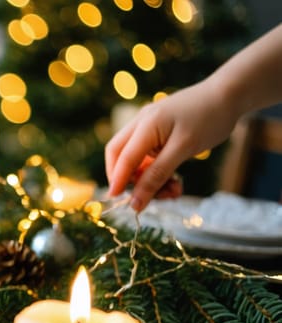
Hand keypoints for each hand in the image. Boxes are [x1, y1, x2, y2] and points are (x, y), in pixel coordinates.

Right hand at [104, 80, 237, 210]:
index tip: (121, 204)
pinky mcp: (158, 130)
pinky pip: (148, 156)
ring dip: (148, 179)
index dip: (118, 181)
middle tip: (150, 197)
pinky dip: (157, 171)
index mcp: (145, 125)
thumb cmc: (209, 119)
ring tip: (173, 191)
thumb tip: (135, 203)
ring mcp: (148, 126)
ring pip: (135, 159)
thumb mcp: (184, 149)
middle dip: (130, 180)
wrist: (229, 94)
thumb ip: (157, 176)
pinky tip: (174, 181)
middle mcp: (141, 123)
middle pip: (119, 156)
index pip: (122, 158)